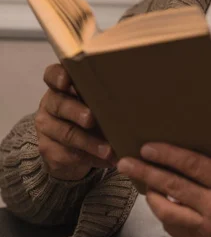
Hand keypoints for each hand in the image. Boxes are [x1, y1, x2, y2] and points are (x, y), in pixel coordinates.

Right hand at [35, 64, 115, 180]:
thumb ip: (106, 96)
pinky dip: (90, 158)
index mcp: (60, 86)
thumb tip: (138, 100)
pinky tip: (106, 160)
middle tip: (91, 119)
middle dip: (76, 112)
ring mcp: (46, 127)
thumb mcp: (95, 102)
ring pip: (66, 133)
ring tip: (108, 150)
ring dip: (89, 142)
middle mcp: (50, 104)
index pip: (52, 75)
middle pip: (60, 104)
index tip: (66, 81)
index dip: (58, 76)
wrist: (68, 147)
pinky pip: (67, 154)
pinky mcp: (48, 149)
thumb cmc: (90, 114)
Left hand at [117, 143, 210, 236]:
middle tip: (126, 162)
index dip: (168, 155)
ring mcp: (207, 229)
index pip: (193, 165)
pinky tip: (159, 202)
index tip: (148, 147)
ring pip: (167, 210)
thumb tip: (192, 140)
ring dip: (150, 194)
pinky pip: (172, 227)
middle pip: (173, 185)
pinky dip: (163, 212)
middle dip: (146, 172)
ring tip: (141, 183)